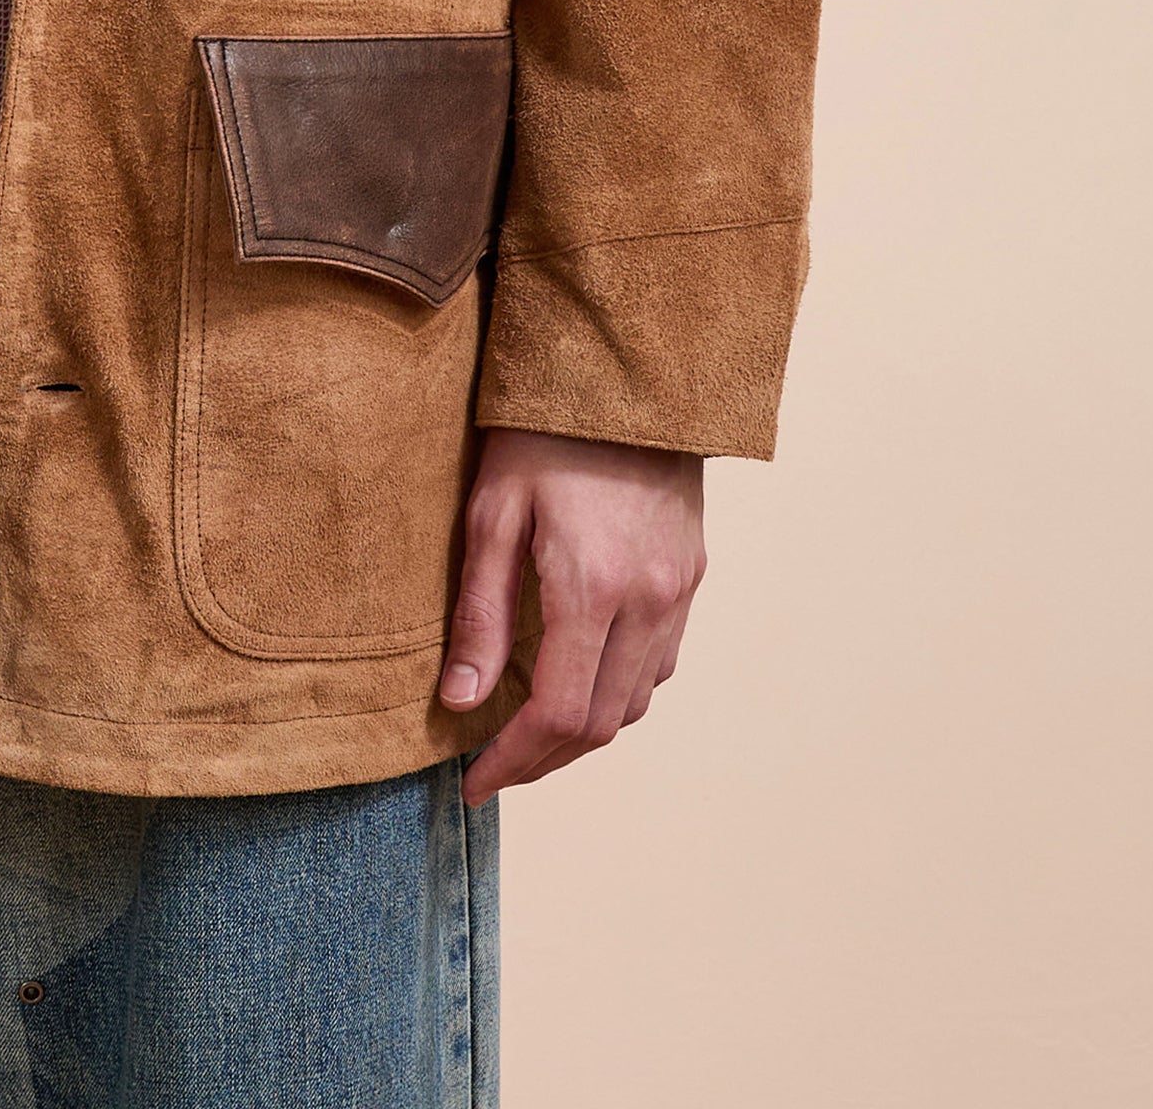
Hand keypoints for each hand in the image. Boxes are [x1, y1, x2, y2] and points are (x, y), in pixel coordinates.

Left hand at [437, 425, 705, 804]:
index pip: (556, 715)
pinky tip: (580, 680)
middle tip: (494, 769)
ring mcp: (679, 592)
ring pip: (635, 703)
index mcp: (591, 588)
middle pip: (600, 726)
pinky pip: (659, 664)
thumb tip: (460, 701)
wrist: (629, 372)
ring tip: (528, 733)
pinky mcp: (692, 576)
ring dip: (582, 732)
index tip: (473, 781)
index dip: (513, 762)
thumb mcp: (491, 511)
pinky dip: (618, 692)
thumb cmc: (544, 431)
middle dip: (543, 760)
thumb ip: (479, 612)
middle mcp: (648, 602)